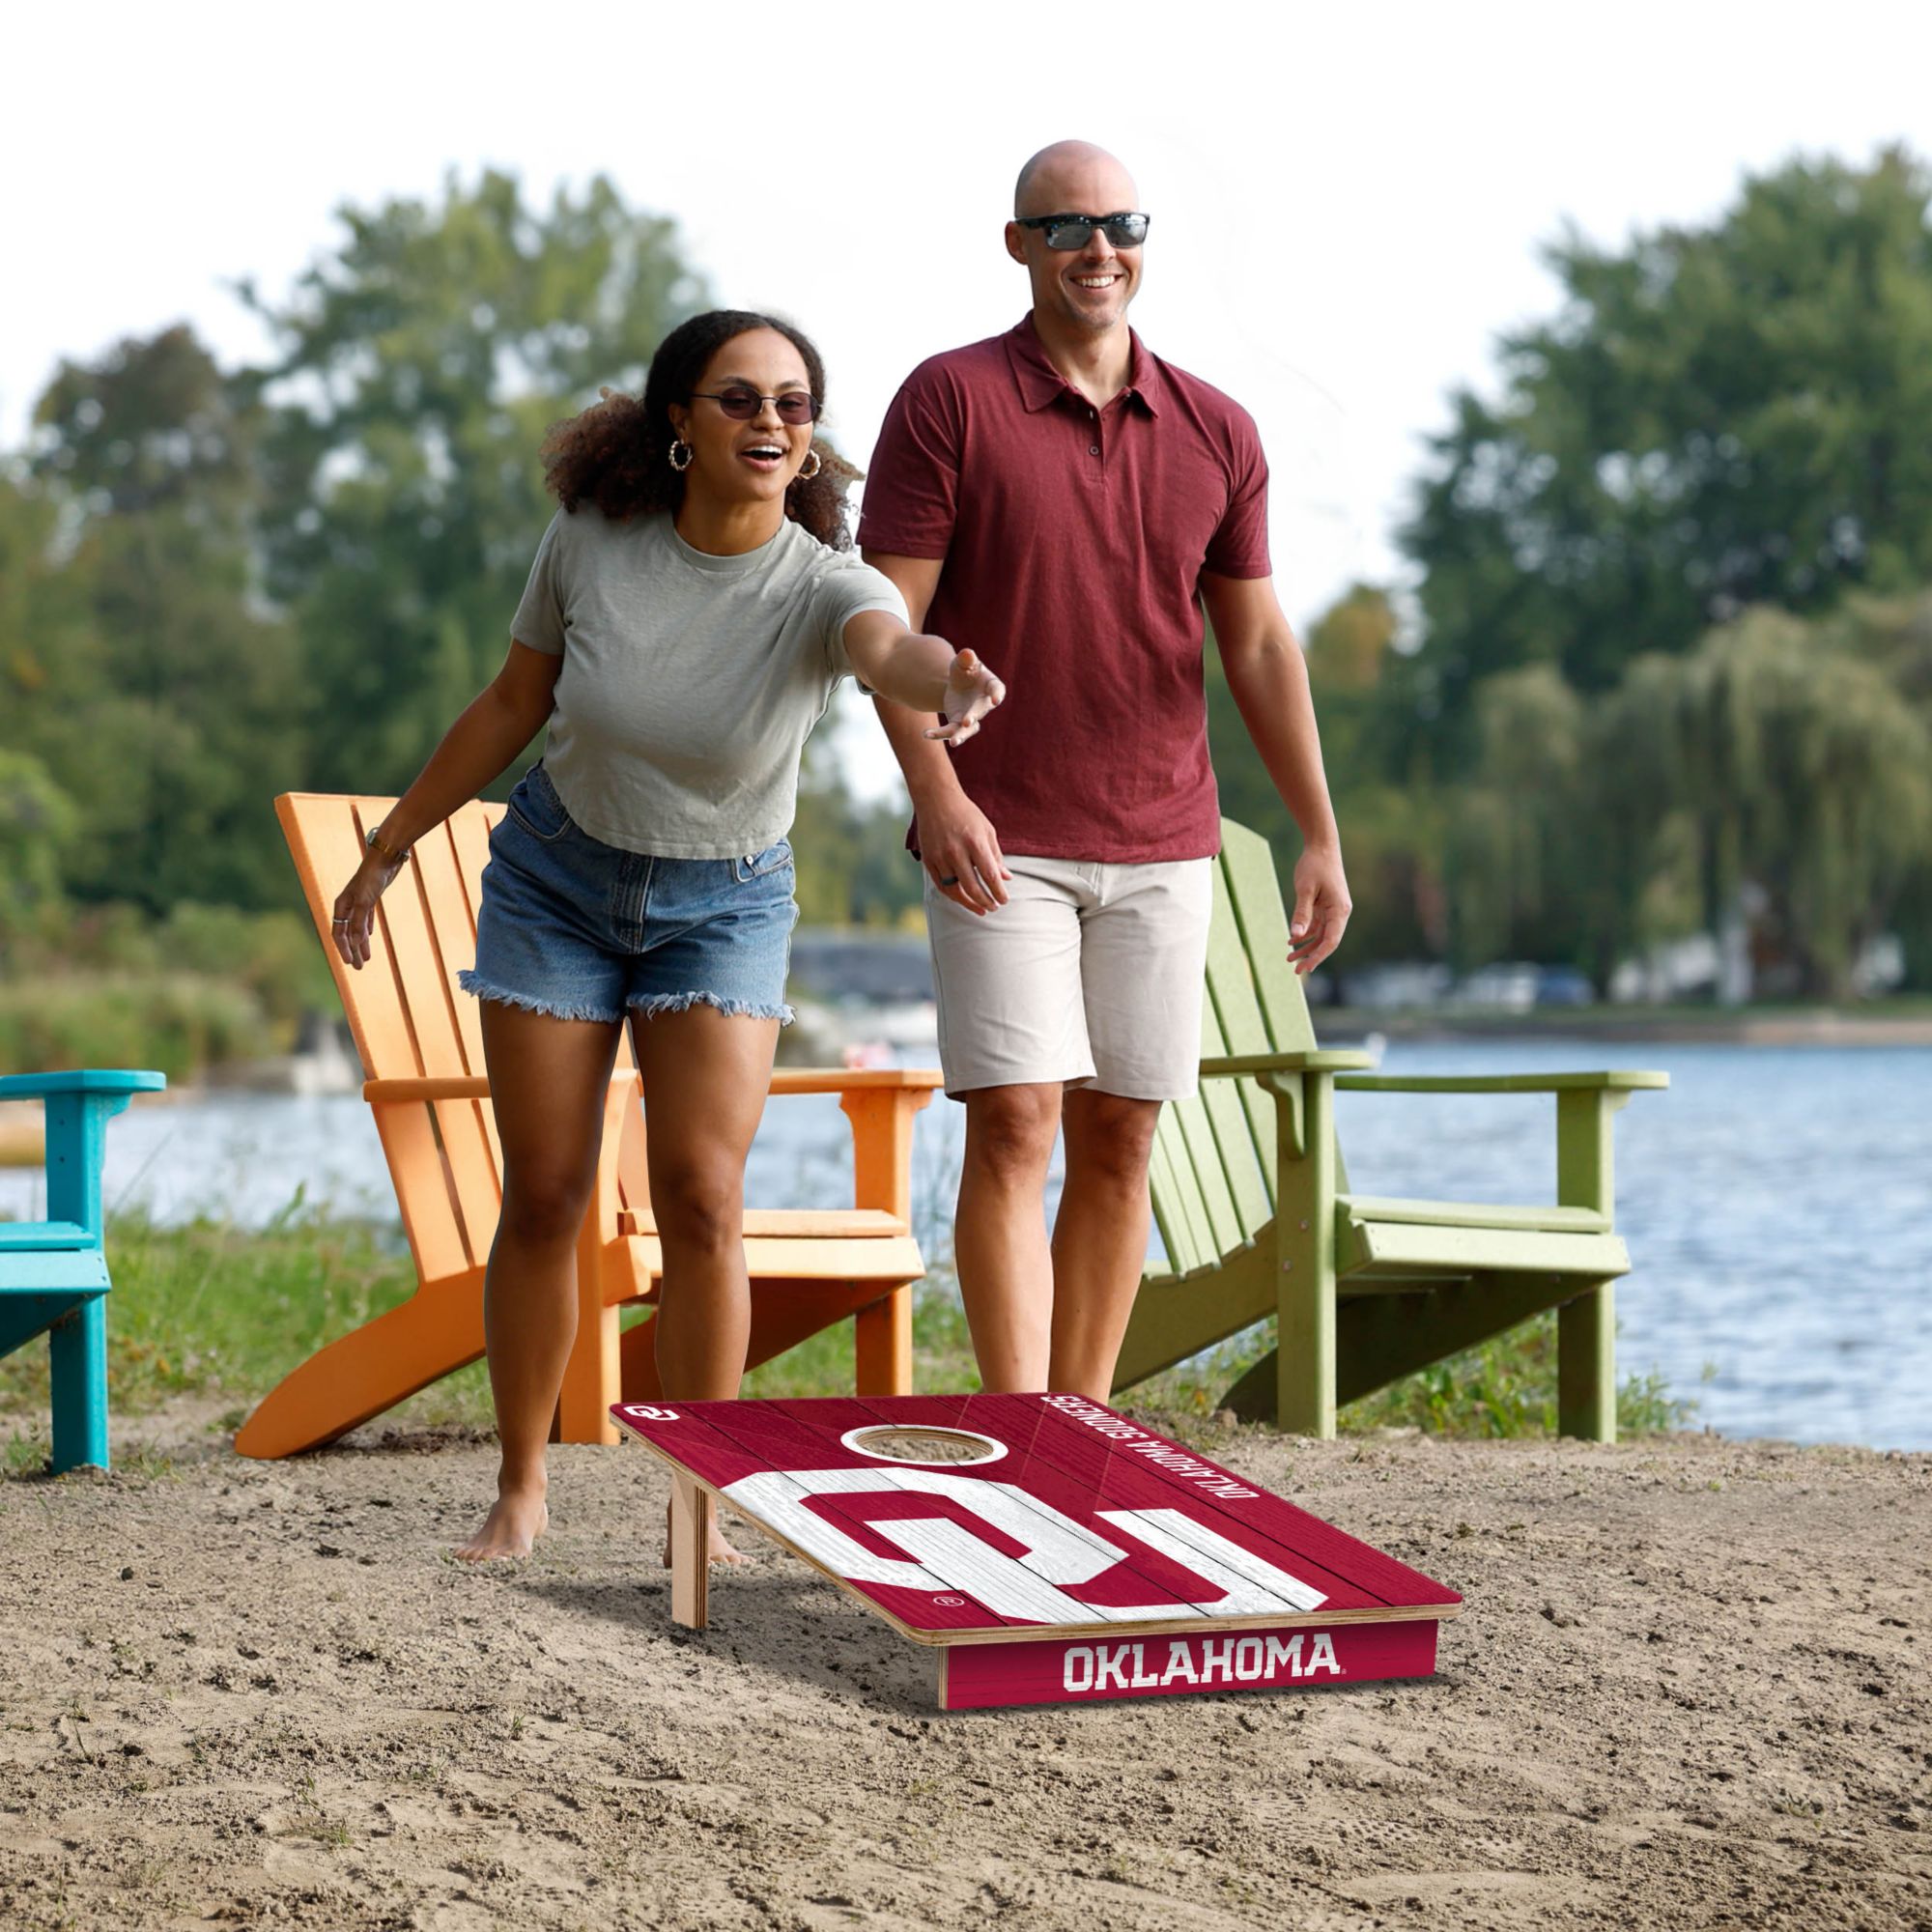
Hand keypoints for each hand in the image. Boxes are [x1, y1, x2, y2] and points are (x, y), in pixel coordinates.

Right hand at [331, 851, 405, 969]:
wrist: (385, 857)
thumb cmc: (373, 877)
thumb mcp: (366, 901)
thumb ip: (359, 922)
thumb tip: (355, 943)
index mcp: (341, 905)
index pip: (339, 933)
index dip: (344, 949)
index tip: (350, 963)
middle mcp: (348, 904)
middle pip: (347, 933)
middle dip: (352, 950)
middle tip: (359, 968)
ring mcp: (359, 901)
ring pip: (357, 927)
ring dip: (361, 943)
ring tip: (366, 958)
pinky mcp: (370, 898)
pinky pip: (366, 918)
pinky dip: (366, 929)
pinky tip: (369, 936)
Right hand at [918, 789, 1011, 915]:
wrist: (936, 799)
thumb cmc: (966, 814)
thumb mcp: (987, 830)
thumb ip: (996, 856)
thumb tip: (1006, 878)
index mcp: (974, 842)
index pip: (989, 875)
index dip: (998, 892)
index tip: (1004, 900)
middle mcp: (956, 851)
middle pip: (972, 887)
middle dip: (986, 901)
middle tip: (994, 907)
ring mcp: (940, 857)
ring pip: (955, 890)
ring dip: (969, 903)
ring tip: (981, 909)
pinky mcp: (928, 860)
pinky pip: (941, 885)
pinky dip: (953, 895)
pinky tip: (963, 899)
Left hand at [925, 648, 1005, 746]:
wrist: (957, 684)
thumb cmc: (965, 670)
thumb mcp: (963, 662)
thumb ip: (966, 658)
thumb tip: (967, 653)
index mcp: (990, 685)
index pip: (997, 689)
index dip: (997, 694)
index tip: (996, 700)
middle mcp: (983, 704)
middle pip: (980, 712)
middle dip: (973, 717)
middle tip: (967, 722)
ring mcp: (971, 717)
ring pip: (968, 730)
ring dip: (961, 736)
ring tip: (953, 743)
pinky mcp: (958, 724)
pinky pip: (950, 731)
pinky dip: (939, 734)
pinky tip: (926, 733)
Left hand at [1287, 844, 1350, 975]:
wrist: (1321, 846)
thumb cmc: (1314, 865)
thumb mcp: (1305, 890)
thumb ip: (1301, 913)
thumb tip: (1295, 936)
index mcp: (1339, 910)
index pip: (1331, 940)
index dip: (1318, 956)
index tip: (1305, 968)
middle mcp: (1339, 912)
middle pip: (1327, 941)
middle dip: (1312, 956)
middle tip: (1295, 971)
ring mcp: (1333, 909)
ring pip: (1321, 935)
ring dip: (1306, 946)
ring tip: (1289, 958)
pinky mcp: (1326, 905)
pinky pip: (1317, 925)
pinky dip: (1305, 933)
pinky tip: (1291, 940)